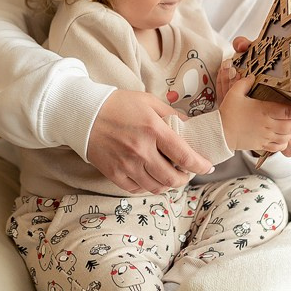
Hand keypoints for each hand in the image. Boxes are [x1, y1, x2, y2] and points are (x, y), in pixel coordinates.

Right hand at [87, 90, 213, 193]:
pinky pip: (137, 189)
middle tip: (186, 172)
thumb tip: (191, 126)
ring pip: (156, 187)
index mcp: (153, 130)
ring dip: (168, 185)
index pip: (185, 156)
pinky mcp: (114, 173)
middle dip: (185, 178)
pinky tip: (149, 177)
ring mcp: (126, 164)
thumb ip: (171, 114)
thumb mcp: (148, 101)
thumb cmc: (117, 105)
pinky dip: (148, 187)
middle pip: (172, 178)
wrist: (83, 114)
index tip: (207, 166)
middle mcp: (141, 150)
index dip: (201, 165)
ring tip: (169, 176)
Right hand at [218, 76, 290, 153]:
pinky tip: (284, 137)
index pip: (288, 112)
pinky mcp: (261, 144)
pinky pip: (278, 146)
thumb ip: (244, 82)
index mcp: (264, 110)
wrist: (220, 132)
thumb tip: (253, 76)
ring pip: (287, 137)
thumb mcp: (234, 93)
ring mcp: (265, 136)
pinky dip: (284, 142)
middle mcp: (267, 124)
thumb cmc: (227, 112)